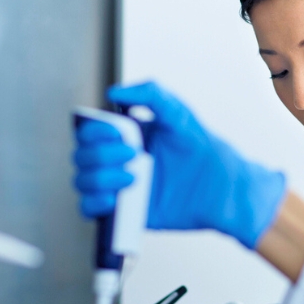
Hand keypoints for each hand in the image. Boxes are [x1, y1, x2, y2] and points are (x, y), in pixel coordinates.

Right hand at [73, 81, 287, 247]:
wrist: (221, 186)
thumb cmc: (201, 148)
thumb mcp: (179, 114)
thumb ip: (152, 94)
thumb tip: (115, 92)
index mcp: (124, 136)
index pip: (89, 131)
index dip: (93, 131)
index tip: (115, 132)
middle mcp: (116, 160)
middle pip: (82, 155)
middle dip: (101, 154)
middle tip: (134, 154)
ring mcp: (119, 186)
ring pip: (82, 181)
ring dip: (99, 178)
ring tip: (133, 177)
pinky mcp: (125, 211)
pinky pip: (91, 210)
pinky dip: (94, 203)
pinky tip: (114, 198)